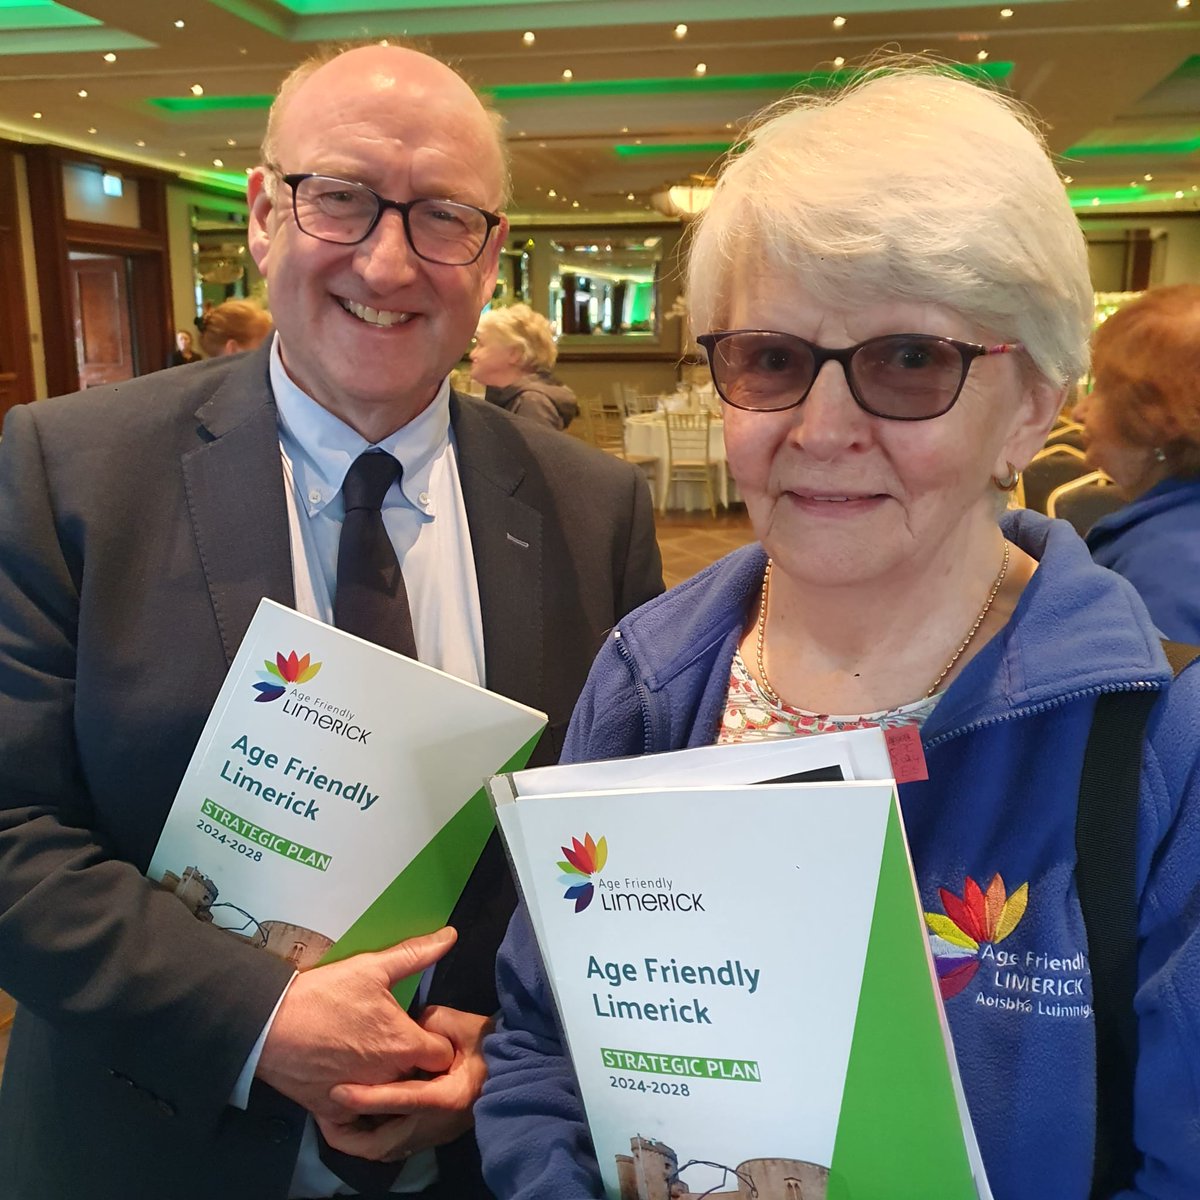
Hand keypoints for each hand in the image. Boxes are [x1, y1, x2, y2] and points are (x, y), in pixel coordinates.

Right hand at [255, 927, 457, 1119]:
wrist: (270, 1024)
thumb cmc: (324, 994)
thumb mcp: (372, 967)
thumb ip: (415, 953)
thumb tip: (450, 935)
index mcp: (403, 1045)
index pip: (443, 1055)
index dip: (438, 1041)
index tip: (423, 1031)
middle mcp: (388, 1079)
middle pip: (418, 1078)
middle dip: (415, 1065)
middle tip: (397, 1044)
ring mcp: (362, 1099)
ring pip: (391, 1100)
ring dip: (390, 1086)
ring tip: (374, 1061)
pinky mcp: (333, 1113)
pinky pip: (357, 1125)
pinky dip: (360, 1113)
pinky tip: (357, 1091)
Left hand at [316, 1006, 493, 1159]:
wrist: (516, 1068)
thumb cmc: (488, 1044)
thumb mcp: (461, 1024)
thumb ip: (429, 1025)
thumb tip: (404, 1029)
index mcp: (448, 1097)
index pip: (402, 1101)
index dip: (368, 1098)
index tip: (339, 1092)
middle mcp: (438, 1125)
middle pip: (384, 1145)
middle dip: (350, 1136)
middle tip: (326, 1118)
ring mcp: (435, 1135)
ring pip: (385, 1151)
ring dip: (358, 1139)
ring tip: (335, 1120)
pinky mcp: (432, 1136)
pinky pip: (394, 1145)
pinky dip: (372, 1136)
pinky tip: (359, 1119)